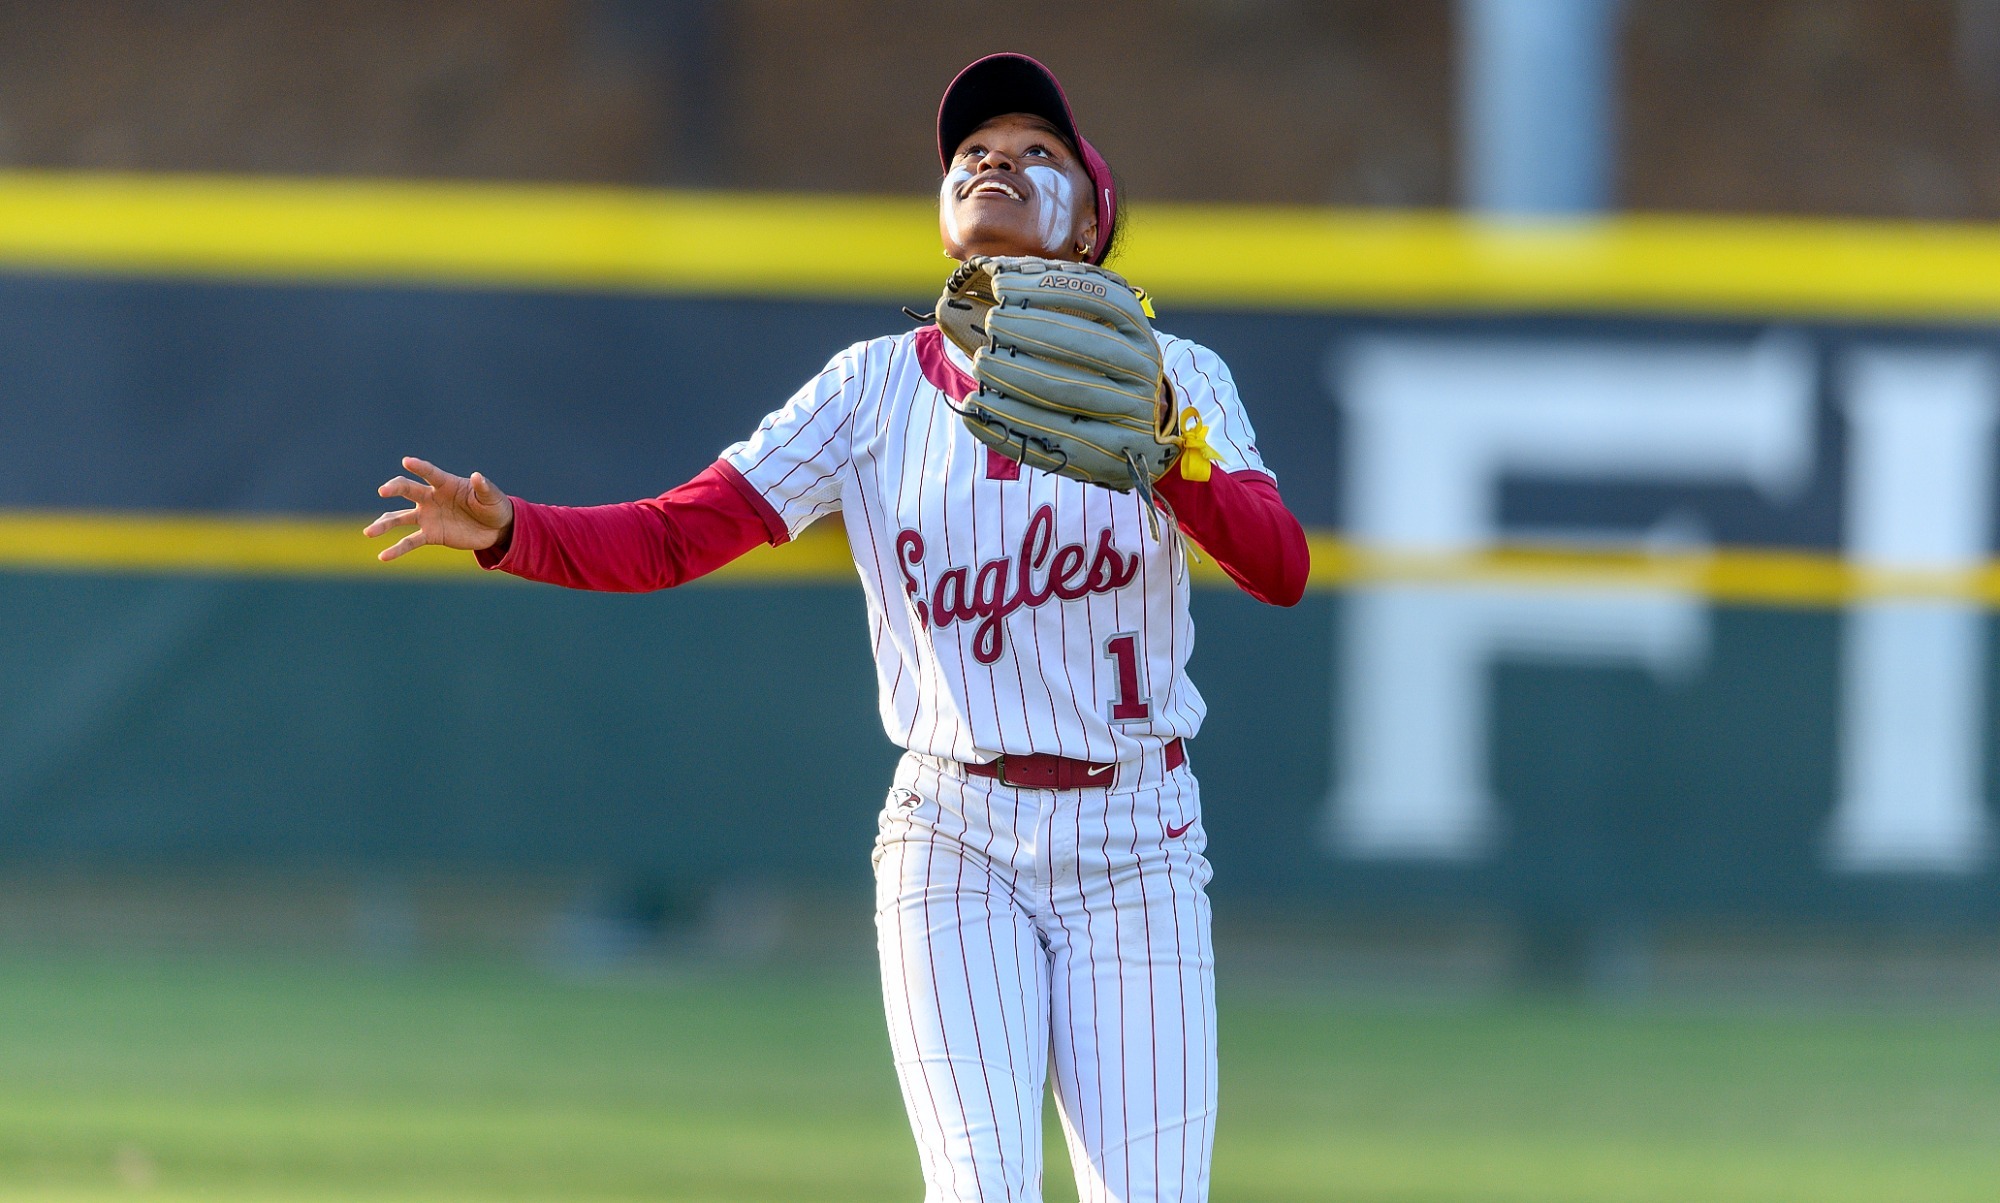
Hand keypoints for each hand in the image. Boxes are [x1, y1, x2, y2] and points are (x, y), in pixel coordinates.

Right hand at [364, 456, 513, 561]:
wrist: (496, 529)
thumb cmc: (493, 506)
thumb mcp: (493, 497)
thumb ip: (483, 488)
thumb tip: (476, 476)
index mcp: (446, 484)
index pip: (430, 473)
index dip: (419, 467)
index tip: (407, 461)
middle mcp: (431, 498)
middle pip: (408, 489)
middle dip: (394, 488)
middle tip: (383, 491)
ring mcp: (428, 517)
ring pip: (400, 518)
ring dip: (384, 524)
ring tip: (369, 532)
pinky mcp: (431, 535)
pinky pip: (410, 542)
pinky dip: (396, 550)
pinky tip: (383, 557)